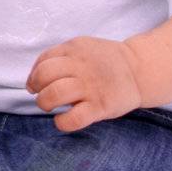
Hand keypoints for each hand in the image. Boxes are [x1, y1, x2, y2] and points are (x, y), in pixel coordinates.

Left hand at [26, 36, 144, 131]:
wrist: (139, 70)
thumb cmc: (104, 62)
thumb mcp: (82, 48)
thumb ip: (58, 57)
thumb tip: (32, 80)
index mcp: (74, 49)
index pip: (43, 60)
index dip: (34, 75)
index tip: (36, 85)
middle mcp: (81, 66)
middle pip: (45, 74)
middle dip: (36, 87)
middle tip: (42, 94)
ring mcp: (91, 87)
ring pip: (55, 94)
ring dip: (45, 102)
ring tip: (50, 106)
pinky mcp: (100, 107)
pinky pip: (74, 119)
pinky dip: (62, 122)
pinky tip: (62, 119)